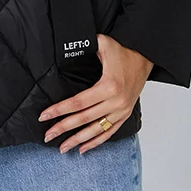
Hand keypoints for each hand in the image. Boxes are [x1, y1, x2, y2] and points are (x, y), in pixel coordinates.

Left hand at [37, 33, 152, 154]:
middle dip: (63, 128)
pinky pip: (109, 132)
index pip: (77, 102)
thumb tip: (67, 46)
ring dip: (78, 140)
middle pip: (83, 119)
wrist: (145, 57)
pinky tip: (83, 148)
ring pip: (95, 130)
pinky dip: (96, 142)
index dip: (59, 110)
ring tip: (62, 148)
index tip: (44, 116)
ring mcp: (121, 110)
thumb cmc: (123, 50)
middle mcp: (115, 102)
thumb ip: (85, 44)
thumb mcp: (103, 43)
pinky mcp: (125, 114)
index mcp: (108, 86)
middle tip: (47, 135)